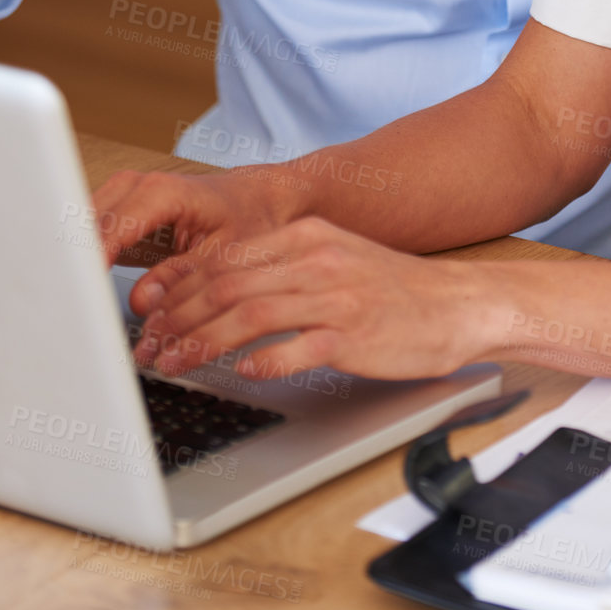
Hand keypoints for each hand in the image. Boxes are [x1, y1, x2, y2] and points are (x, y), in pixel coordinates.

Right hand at [91, 164, 305, 314]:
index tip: (80, 293)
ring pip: (81, 227)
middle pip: (86, 225)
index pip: (111, 228)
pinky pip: (90, 232)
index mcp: (163, 192)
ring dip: (76, 261)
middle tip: (72, 307)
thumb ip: (181, 276)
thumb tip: (142, 300)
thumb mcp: (224, 252)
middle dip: (75, 264)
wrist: (257, 196)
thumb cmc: (247, 217)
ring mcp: (124, 194)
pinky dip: (86, 258)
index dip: (92, 261)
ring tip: (74, 302)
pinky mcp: (120, 210)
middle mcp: (137, 186)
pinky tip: (85, 287)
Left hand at [132, 217, 495, 381]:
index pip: (224, 258)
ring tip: (176, 365)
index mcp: (307, 235)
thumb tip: (216, 291)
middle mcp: (317, 258)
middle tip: (150, 347)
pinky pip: (296, 349)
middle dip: (178, 319)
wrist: (459, 304)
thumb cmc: (392, 290)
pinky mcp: (354, 334)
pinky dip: (261, 362)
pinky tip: (241, 374)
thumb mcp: (333, 259)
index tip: (150, 314)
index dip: (178, 288)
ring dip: (203, 344)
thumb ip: (281, 269)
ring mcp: (336, 296)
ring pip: (249, 316)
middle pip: (226, 286)